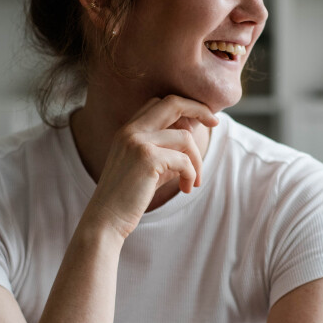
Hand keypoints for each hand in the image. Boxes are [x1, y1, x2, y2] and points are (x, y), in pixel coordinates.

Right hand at [87, 95, 217, 238]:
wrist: (106, 219)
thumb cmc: (129, 197)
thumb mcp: (149, 168)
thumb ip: (167, 150)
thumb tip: (191, 136)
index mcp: (128, 130)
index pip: (160, 103)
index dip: (184, 108)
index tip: (200, 121)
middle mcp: (131, 130)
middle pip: (173, 103)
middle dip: (200, 109)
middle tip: (216, 123)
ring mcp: (138, 142)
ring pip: (185, 137)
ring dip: (197, 160)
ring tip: (195, 181)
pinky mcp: (148, 159)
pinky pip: (184, 160)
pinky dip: (191, 174)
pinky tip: (186, 188)